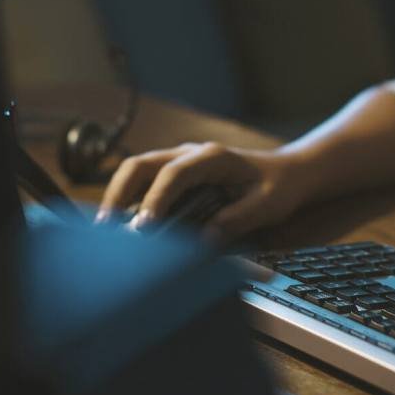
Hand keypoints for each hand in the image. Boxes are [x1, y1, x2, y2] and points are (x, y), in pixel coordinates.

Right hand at [96, 143, 302, 240]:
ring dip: (120, 198)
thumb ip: (238, 220)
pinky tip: (123, 228)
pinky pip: (146, 184)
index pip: (174, 174)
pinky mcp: (178, 176)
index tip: (143, 227)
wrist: (289, 172)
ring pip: (137, 172)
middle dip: (119, 193)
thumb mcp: (267, 205)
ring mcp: (181, 162)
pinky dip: (130, 202)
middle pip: (142, 165)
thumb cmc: (279, 186)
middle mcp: (191, 154)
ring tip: (106, 233)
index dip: (155, 199)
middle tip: (105, 228)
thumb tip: (204, 240)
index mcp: (213, 158)